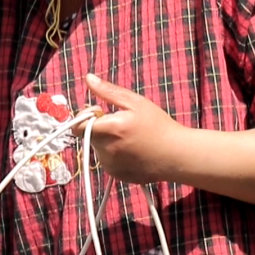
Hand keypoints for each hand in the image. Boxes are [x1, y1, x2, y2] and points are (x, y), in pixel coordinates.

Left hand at [73, 74, 189, 183]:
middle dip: (98, 127)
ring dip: (106, 141)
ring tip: (130, 138)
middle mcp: (106, 150)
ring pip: (97, 148)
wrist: (178, 156)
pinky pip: (107, 161)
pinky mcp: (116, 175)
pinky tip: (132, 150)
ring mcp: (110, 166)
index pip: (76, 126)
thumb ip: (108, 91)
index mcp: (109, 130)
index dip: (85, 117)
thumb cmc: (159, 126)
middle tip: (120, 123)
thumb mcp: (135, 102)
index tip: (101, 111)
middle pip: (87, 136)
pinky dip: (114, 154)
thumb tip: (88, 78)